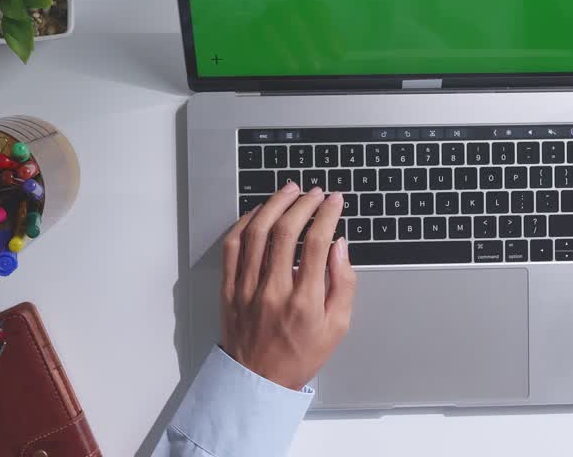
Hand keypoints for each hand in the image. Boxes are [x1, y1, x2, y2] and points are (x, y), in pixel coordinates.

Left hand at [220, 181, 356, 389]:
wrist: (257, 381)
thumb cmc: (300, 355)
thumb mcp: (337, 326)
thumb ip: (343, 283)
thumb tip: (340, 245)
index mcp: (304, 301)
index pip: (316, 243)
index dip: (327, 214)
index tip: (334, 200)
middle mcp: (273, 291)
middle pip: (285, 231)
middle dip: (303, 203)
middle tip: (315, 193)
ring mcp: (246, 288)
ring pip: (256, 232)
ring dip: (274, 204)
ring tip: (289, 190)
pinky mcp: (229, 288)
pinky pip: (232, 246)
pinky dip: (245, 222)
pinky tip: (259, 212)